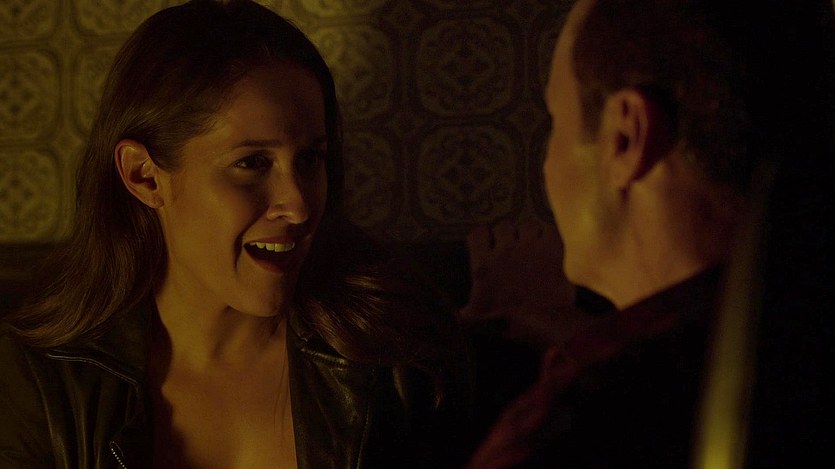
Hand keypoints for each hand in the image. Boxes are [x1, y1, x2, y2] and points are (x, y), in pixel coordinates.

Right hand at [459, 220, 589, 347]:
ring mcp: (529, 247)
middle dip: (508, 235)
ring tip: (532, 245)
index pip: (478, 234)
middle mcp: (504, 250)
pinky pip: (547, 229)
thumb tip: (459, 315)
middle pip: (503, 226)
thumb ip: (469, 310)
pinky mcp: (551, 247)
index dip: (484, 236)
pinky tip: (547, 245)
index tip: (489, 242)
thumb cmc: (510, 318)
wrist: (545, 320)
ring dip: (528, 234)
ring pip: (526, 225)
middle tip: (513, 246)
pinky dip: (547, 235)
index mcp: (484, 264)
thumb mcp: (482, 315)